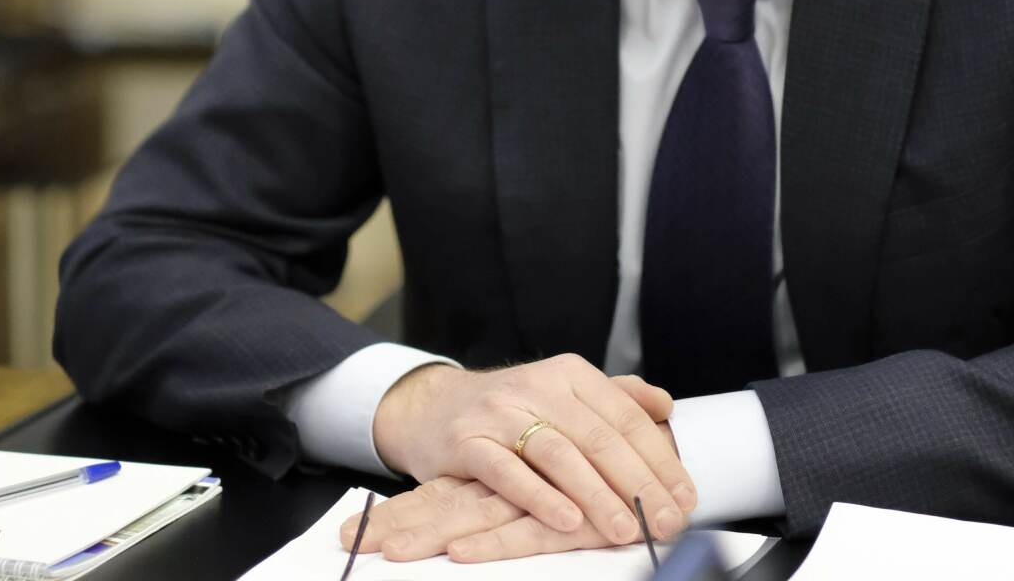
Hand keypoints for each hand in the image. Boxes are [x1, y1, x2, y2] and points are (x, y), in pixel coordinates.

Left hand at [341, 475, 608, 562]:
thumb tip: (506, 486)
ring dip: (427, 533)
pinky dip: (493, 544)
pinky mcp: (572, 517)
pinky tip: (459, 554)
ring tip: (383, 551)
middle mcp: (519, 484)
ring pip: (477, 516)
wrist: (667, 459)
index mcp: (507, 474)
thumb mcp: (558, 467)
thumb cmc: (607, 469)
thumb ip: (500, 499)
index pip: (444, 494)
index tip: (350, 534)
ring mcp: (543, 498)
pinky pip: (527, 532)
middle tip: (346, 542)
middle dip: (398, 526)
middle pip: (449, 505)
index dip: (400, 513)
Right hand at [370, 357, 693, 545]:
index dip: (658, 458)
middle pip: (597, 437)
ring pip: (558, 454)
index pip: (625, 416)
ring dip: (596, 495)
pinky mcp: (468, 441)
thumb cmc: (510, 410)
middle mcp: (537, 386)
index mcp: (569, 374)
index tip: (684, 494)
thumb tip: (664, 404)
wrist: (433, 408)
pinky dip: (539, 497)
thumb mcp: (562, 393)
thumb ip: (614, 398)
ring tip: (624, 527)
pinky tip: (566, 520)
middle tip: (664, 520)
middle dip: (637, 483)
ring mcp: (500, 413)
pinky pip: (507, 471)